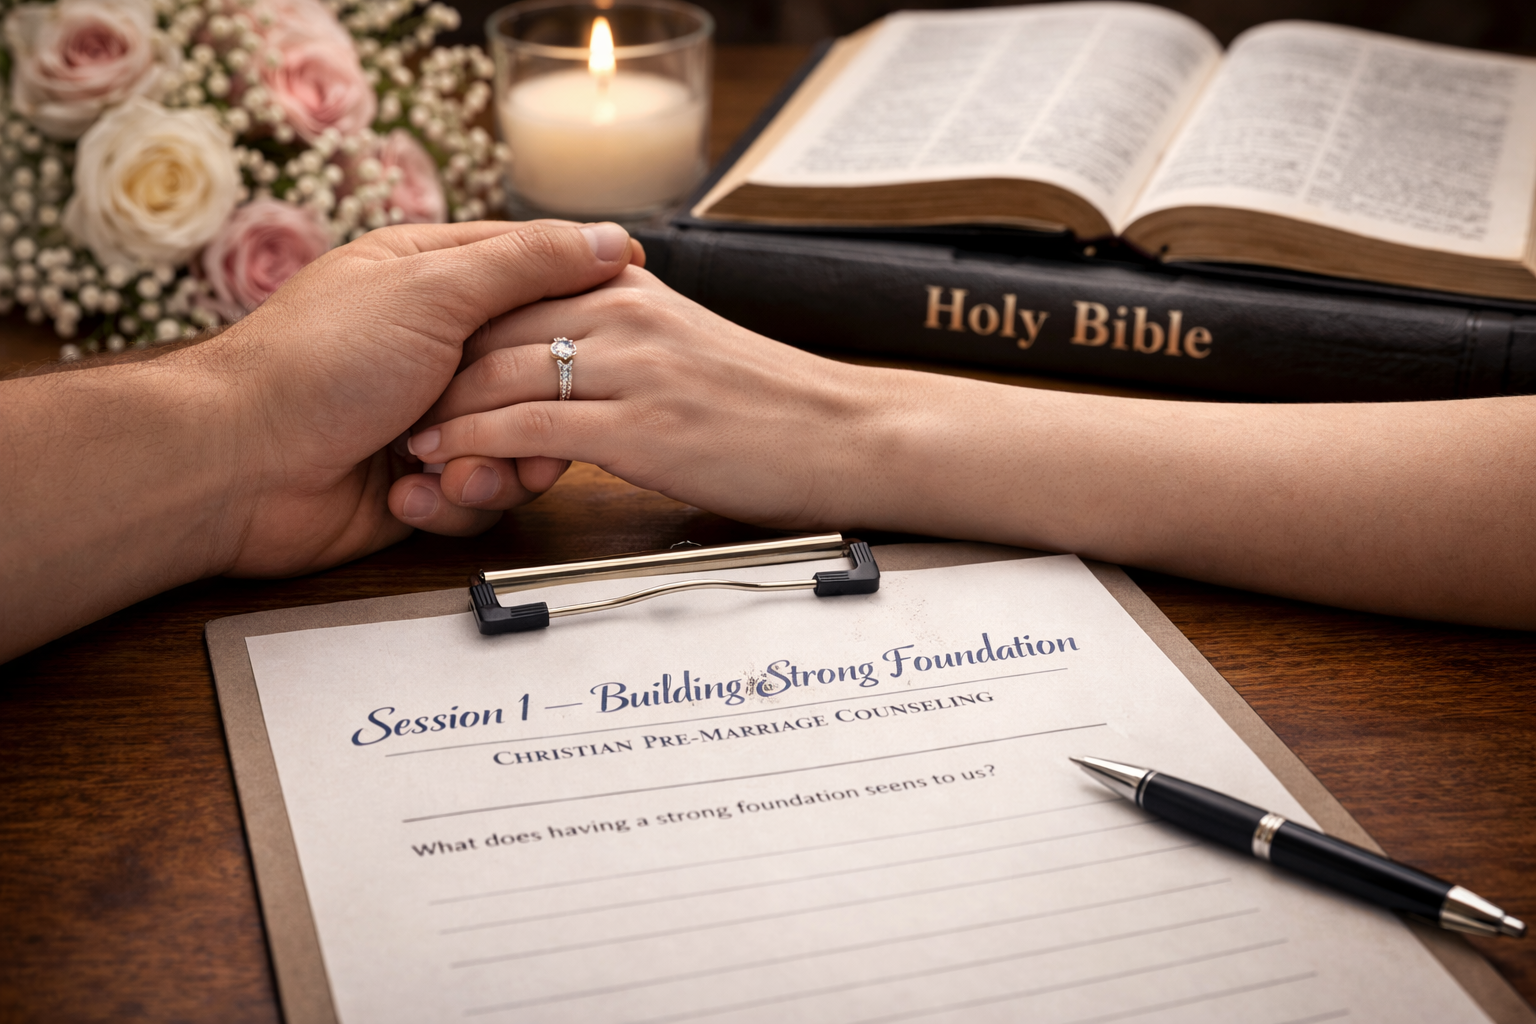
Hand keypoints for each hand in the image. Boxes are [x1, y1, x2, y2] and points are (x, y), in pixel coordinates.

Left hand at [207, 219, 640, 575]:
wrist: (236, 468)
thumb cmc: (320, 364)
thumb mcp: (433, 292)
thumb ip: (527, 265)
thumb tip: (610, 239)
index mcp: (431, 278)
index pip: (534, 271)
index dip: (584, 291)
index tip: (635, 309)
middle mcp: (433, 345)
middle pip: (538, 372)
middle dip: (537, 409)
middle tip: (531, 430)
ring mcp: (428, 415)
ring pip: (515, 443)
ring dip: (491, 467)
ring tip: (446, 472)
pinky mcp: (420, 480)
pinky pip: (475, 495)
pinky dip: (450, 502)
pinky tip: (406, 496)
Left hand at [398, 266, 902, 527]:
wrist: (848, 438)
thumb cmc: (769, 405)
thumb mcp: (687, 345)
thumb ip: (620, 331)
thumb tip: (558, 348)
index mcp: (629, 287)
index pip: (512, 287)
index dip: (454, 328)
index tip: (414, 362)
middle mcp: (624, 313)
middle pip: (491, 328)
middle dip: (433, 372)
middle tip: (392, 409)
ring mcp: (632, 368)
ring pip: (501, 378)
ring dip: (443, 416)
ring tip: (405, 445)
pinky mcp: (639, 429)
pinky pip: (531, 430)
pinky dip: (477, 447)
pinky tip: (447, 467)